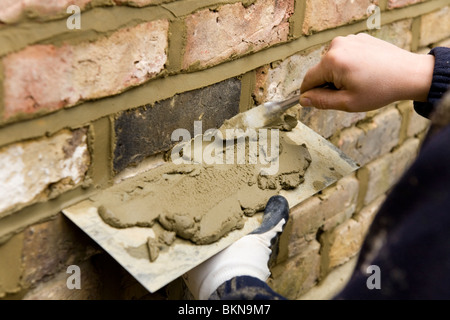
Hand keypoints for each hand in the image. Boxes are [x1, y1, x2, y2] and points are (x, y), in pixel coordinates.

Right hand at [299, 33, 434, 111]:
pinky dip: (349, 66)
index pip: (308, 80)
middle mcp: (337, 45)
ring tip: (360, 82)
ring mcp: (349, 40)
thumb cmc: (380, 89)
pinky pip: (345, 56)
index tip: (316, 103)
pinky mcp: (359, 39)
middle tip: (348, 94)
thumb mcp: (347, 102)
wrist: (409, 74)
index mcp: (332, 61)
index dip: (309, 94)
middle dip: (328, 84)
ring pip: (332, 64)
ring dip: (339, 75)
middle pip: (320, 71)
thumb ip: (321, 101)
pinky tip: (365, 73)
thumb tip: (303, 99)